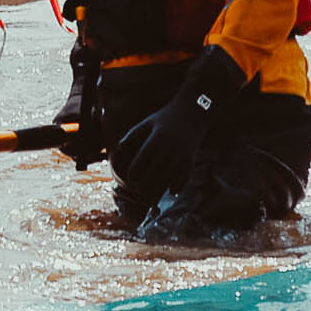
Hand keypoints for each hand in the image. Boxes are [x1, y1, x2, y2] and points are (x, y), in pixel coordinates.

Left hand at [112, 47, 246, 188]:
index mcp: (156, 139)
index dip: (134, 174)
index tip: (129, 182)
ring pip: (170, 176)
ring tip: (152, 199)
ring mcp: (182, 154)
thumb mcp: (146, 124)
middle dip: (145, 185)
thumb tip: (118, 150)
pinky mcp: (191, 157)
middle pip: (155, 172)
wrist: (193, 112)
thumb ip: (131, 136)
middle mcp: (170, 148)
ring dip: (161, 189)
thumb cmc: (164, 118)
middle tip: (137, 192)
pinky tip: (172, 192)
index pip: (142, 161)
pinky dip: (179, 185)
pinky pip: (185, 175)